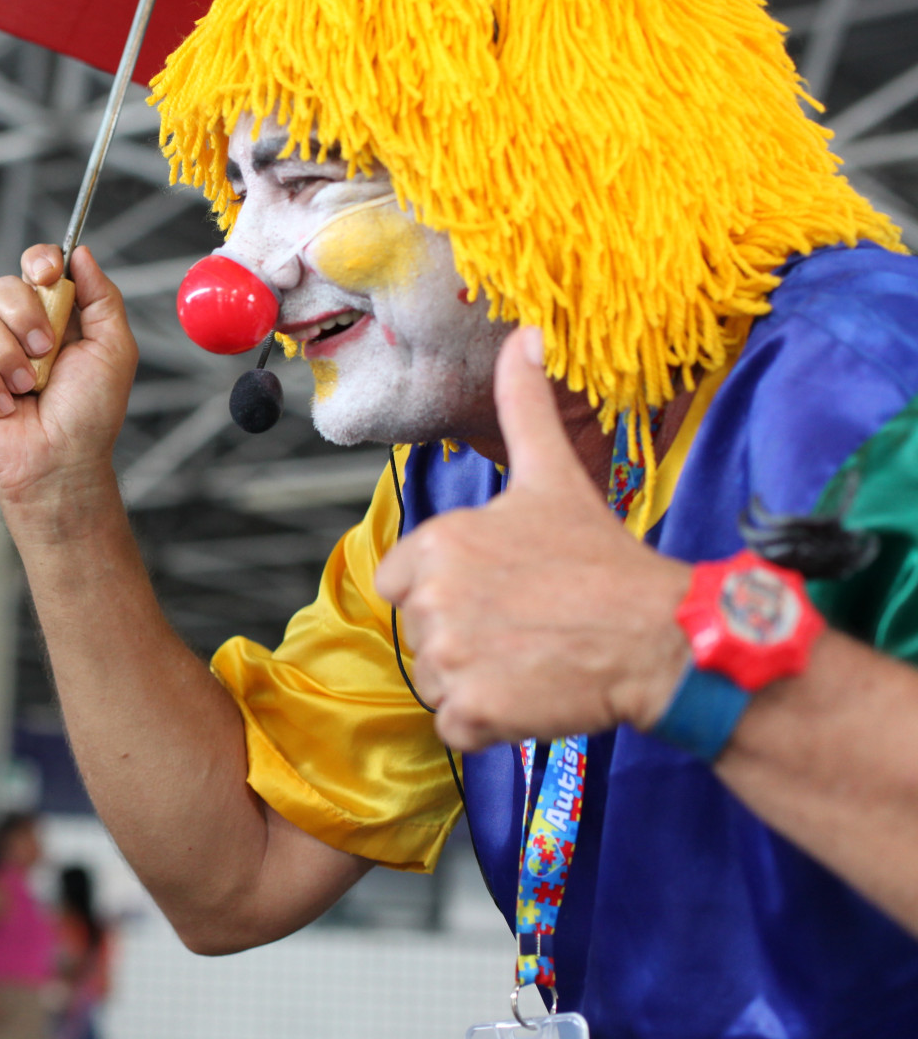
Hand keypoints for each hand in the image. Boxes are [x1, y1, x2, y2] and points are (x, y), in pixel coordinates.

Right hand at [0, 245, 138, 506]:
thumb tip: (80, 252)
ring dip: (8, 357)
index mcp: (54, 316)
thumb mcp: (113, 349)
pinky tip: (7, 409)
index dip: (38, 261)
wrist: (60, 464)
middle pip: (1, 286)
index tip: (47, 275)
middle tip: (45, 351)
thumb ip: (102, 296)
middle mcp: (17, 330)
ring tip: (28, 388)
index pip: (36, 266)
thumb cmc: (91, 415)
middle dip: (24, 316)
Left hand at [373, 328, 692, 750]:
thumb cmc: (604, 560)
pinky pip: (455, 726)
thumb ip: (524, 407)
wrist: (661, 637)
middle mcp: (430, 597)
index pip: (400, 581)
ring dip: (478, 682)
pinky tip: (531, 694)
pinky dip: (487, 723)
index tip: (501, 591)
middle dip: (465, 638)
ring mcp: (449, 656)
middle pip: (420, 634)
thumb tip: (526, 334)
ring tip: (533, 658)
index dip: (448, 592)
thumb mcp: (553, 475)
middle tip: (526, 626)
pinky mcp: (471, 710)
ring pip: (436, 681)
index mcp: (435, 542)